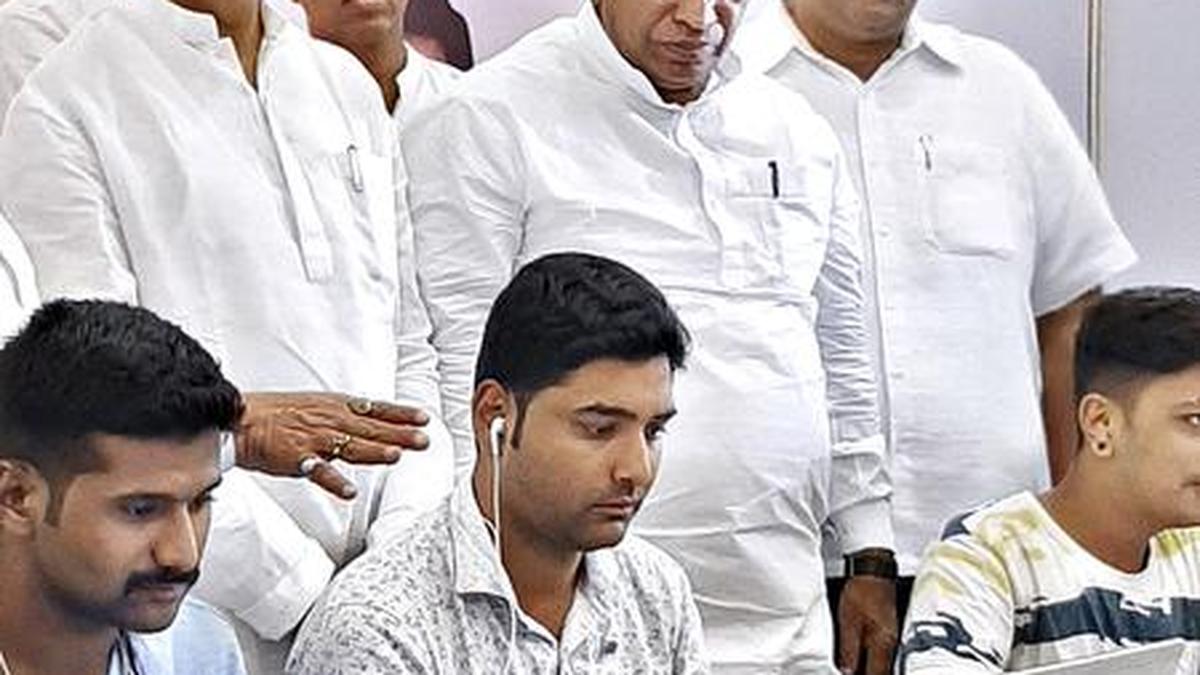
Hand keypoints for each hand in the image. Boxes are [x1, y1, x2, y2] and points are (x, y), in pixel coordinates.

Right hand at [235, 392, 430, 499]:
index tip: (424, 419)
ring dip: (374, 452)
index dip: (401, 414)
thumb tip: (374, 420)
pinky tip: (349, 491)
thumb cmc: (279, 414)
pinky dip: (334, 482)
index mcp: (335, 406)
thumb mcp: (318, 404)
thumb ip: (346, 414)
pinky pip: (318, 472)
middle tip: (424, 441)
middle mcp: (329, 420)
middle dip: (400, 434)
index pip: (376, 409)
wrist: (242, 421)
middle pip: (370, 428)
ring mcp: (314, 439)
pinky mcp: (296, 458)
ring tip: (396, 456)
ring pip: (350, 446)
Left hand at [837, 575, 897, 674]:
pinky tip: (861, 656)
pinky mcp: (888, 629)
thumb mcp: (848, 622)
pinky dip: (872, 657)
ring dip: (869, 667)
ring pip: (882, 662)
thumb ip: (848, 650)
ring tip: (852, 667)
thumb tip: (847, 672)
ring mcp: (892, 636)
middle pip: (881, 671)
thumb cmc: (862, 591)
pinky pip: (882, 651)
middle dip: (867, 673)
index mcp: (882, 644)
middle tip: (849, 671)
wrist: (874, 570)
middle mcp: (891, 643)